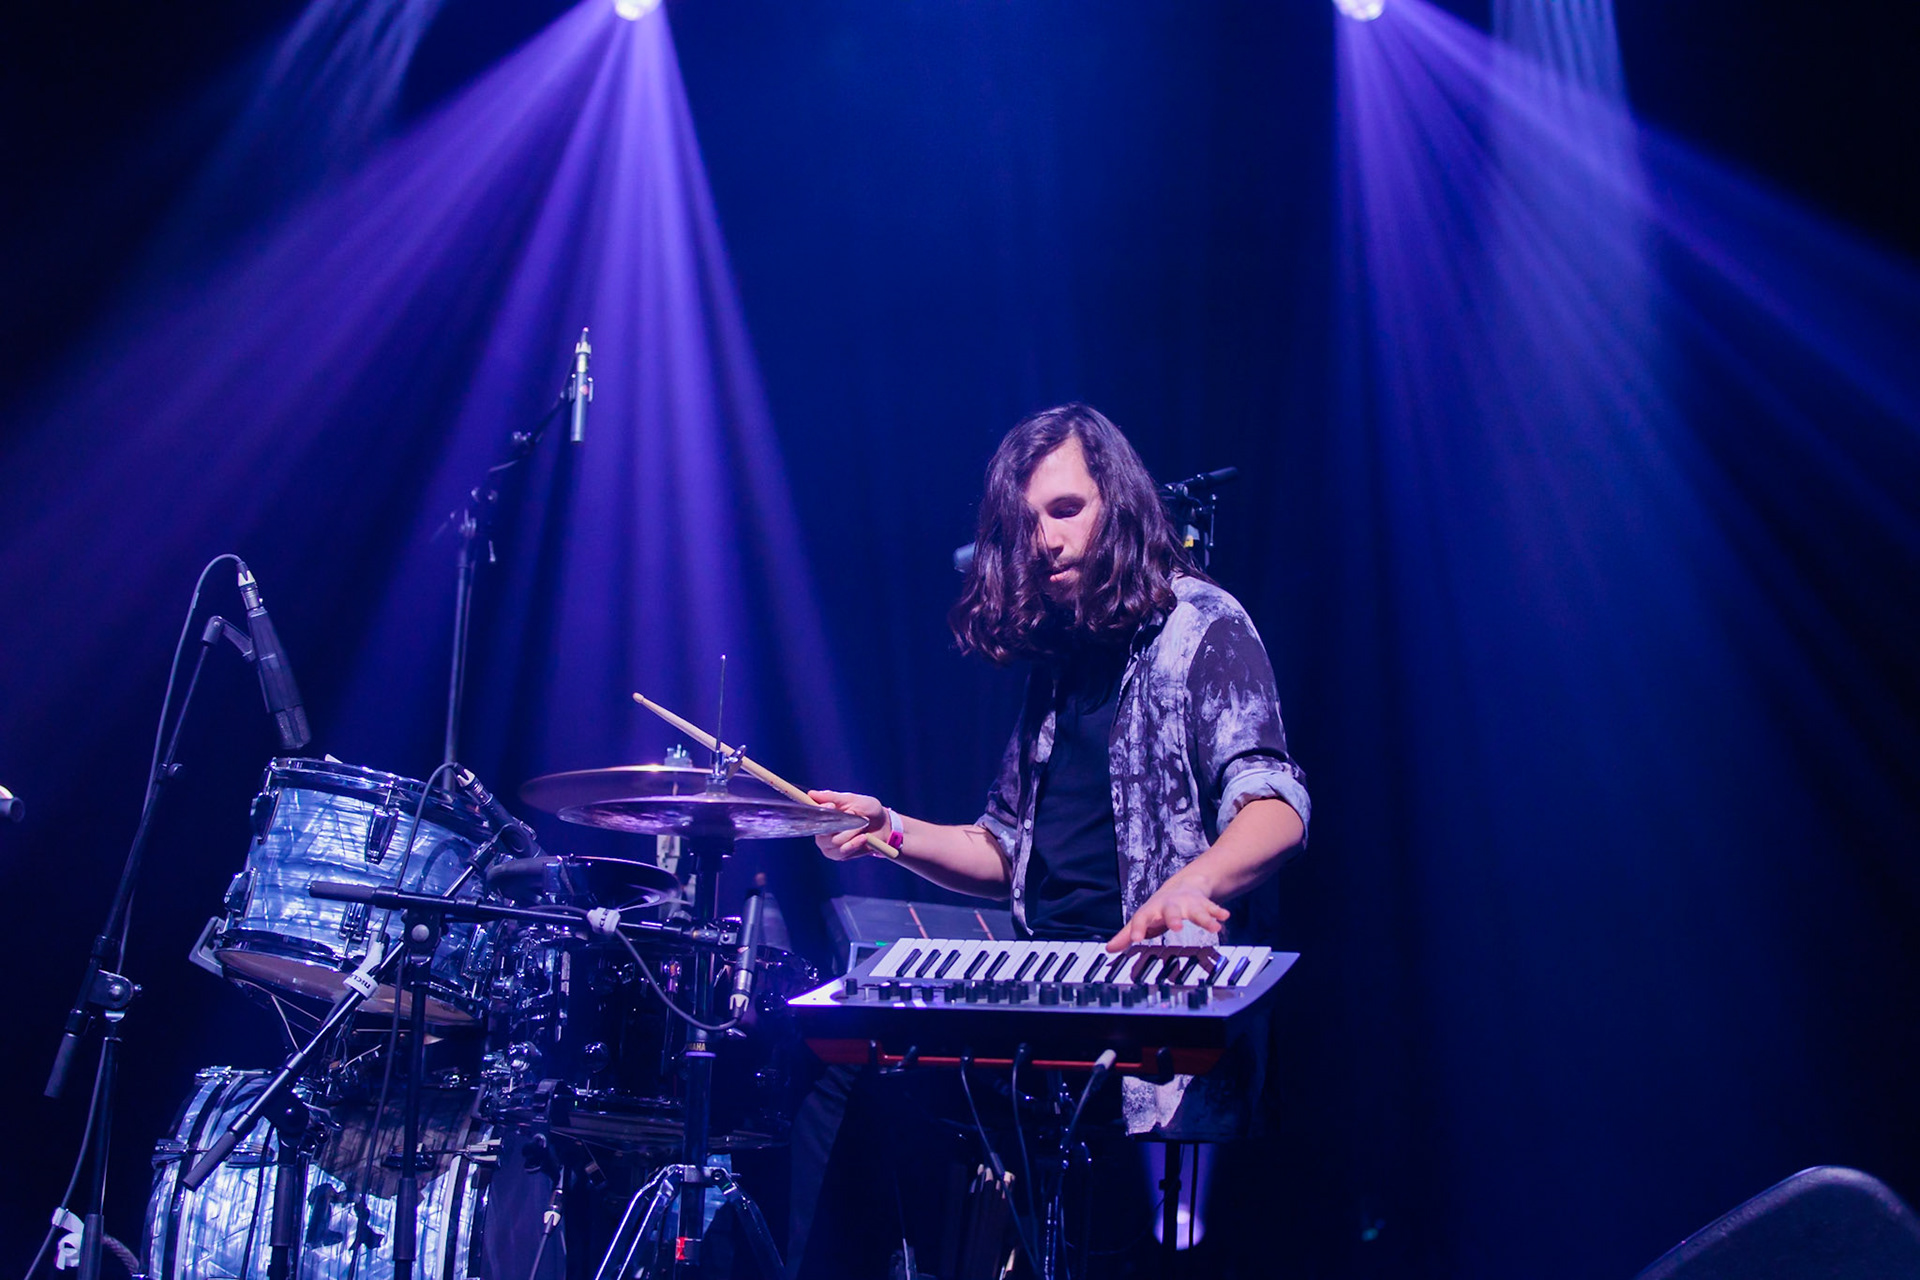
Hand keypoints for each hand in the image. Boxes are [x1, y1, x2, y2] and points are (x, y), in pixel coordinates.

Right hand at [807, 789, 885, 860]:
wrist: (884, 826)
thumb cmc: (868, 809)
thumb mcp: (852, 799)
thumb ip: (833, 797)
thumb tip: (811, 794)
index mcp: (823, 815)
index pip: (813, 815)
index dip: (820, 811)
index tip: (831, 806)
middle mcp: (822, 831)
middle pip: (821, 831)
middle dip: (840, 824)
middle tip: (854, 815)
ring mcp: (829, 845)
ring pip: (833, 842)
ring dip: (850, 833)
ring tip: (862, 826)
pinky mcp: (838, 855)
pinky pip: (842, 852)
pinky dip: (854, 844)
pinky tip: (863, 838)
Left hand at [1106, 878, 1228, 950]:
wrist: (1184, 885)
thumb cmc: (1159, 908)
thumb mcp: (1143, 919)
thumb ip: (1127, 934)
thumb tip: (1109, 949)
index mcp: (1152, 910)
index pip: (1142, 918)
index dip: (1138, 929)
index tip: (1136, 940)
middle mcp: (1170, 905)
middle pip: (1171, 911)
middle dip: (1174, 918)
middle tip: (1177, 927)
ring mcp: (1188, 904)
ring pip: (1196, 910)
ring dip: (1204, 918)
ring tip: (1214, 928)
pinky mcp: (1203, 904)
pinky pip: (1212, 908)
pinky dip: (1218, 912)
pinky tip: (1224, 917)